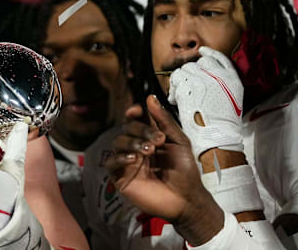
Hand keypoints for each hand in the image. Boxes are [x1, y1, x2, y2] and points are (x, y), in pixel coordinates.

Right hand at [105, 95, 223, 244]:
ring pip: (118, 142)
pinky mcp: (121, 176)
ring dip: (132, 142)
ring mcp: (127, 161)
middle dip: (140, 130)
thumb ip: (164, 120)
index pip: (135, 119)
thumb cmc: (185, 171)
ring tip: (148, 151)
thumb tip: (150, 98)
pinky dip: (120, 157)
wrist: (186, 199)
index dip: (134, 112)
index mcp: (150, 137)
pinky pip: (111, 162)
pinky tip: (133, 159)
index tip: (137, 111)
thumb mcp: (179, 142)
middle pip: (127, 128)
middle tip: (157, 140)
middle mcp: (137, 146)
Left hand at [168, 46, 244, 158]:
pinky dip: (173, 89)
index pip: (217, 57)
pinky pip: (175, 80)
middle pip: (197, 63)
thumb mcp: (231, 99)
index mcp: (231, 79)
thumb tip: (207, 71)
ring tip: (182, 94)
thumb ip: (221, 83)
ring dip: (180, 80)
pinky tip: (176, 99)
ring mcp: (202, 81)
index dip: (208, 54)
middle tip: (189, 86)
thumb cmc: (223, 124)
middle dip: (191, 72)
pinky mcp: (188, 89)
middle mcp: (218, 77)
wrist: (217, 138)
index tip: (202, 52)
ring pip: (184, 69)